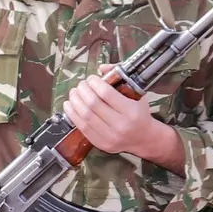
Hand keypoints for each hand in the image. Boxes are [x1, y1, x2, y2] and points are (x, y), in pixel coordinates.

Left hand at [64, 74, 184, 168]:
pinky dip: (72, 114)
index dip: (95, 83)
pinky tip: (69, 105)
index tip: (91, 78)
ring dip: (75, 101)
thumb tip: (102, 68)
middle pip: (93, 104)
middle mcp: (120, 125)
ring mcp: (109, 136)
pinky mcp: (100, 143)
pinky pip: (81, 127)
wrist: (143, 139)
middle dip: (83, 91)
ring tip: (73, 92)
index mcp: (132, 111)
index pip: (107, 94)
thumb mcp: (136, 95)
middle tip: (80, 84)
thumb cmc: (139, 114)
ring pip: (85, 115)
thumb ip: (120, 79)